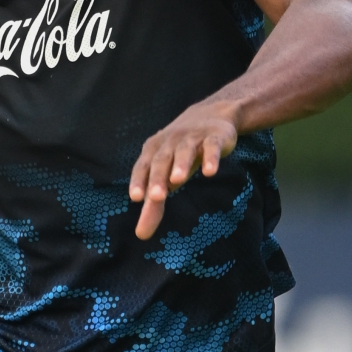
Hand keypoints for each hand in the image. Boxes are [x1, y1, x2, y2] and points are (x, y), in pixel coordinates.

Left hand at [128, 105, 237, 239]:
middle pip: (162, 161)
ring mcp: (192, 138)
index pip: (143, 167)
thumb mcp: (166, 177)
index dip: (139, 181)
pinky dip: (211, 158)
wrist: (212, 115)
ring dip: (180, 164)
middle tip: (156, 197)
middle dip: (158, 178)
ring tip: (178, 181)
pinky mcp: (214, 137)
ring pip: (184, 152)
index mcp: (154, 151)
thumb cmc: (180, 153)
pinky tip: (210, 172)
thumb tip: (141, 235)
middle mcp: (170, 143)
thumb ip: (153, 205)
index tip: (136, 198)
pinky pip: (211, 147)